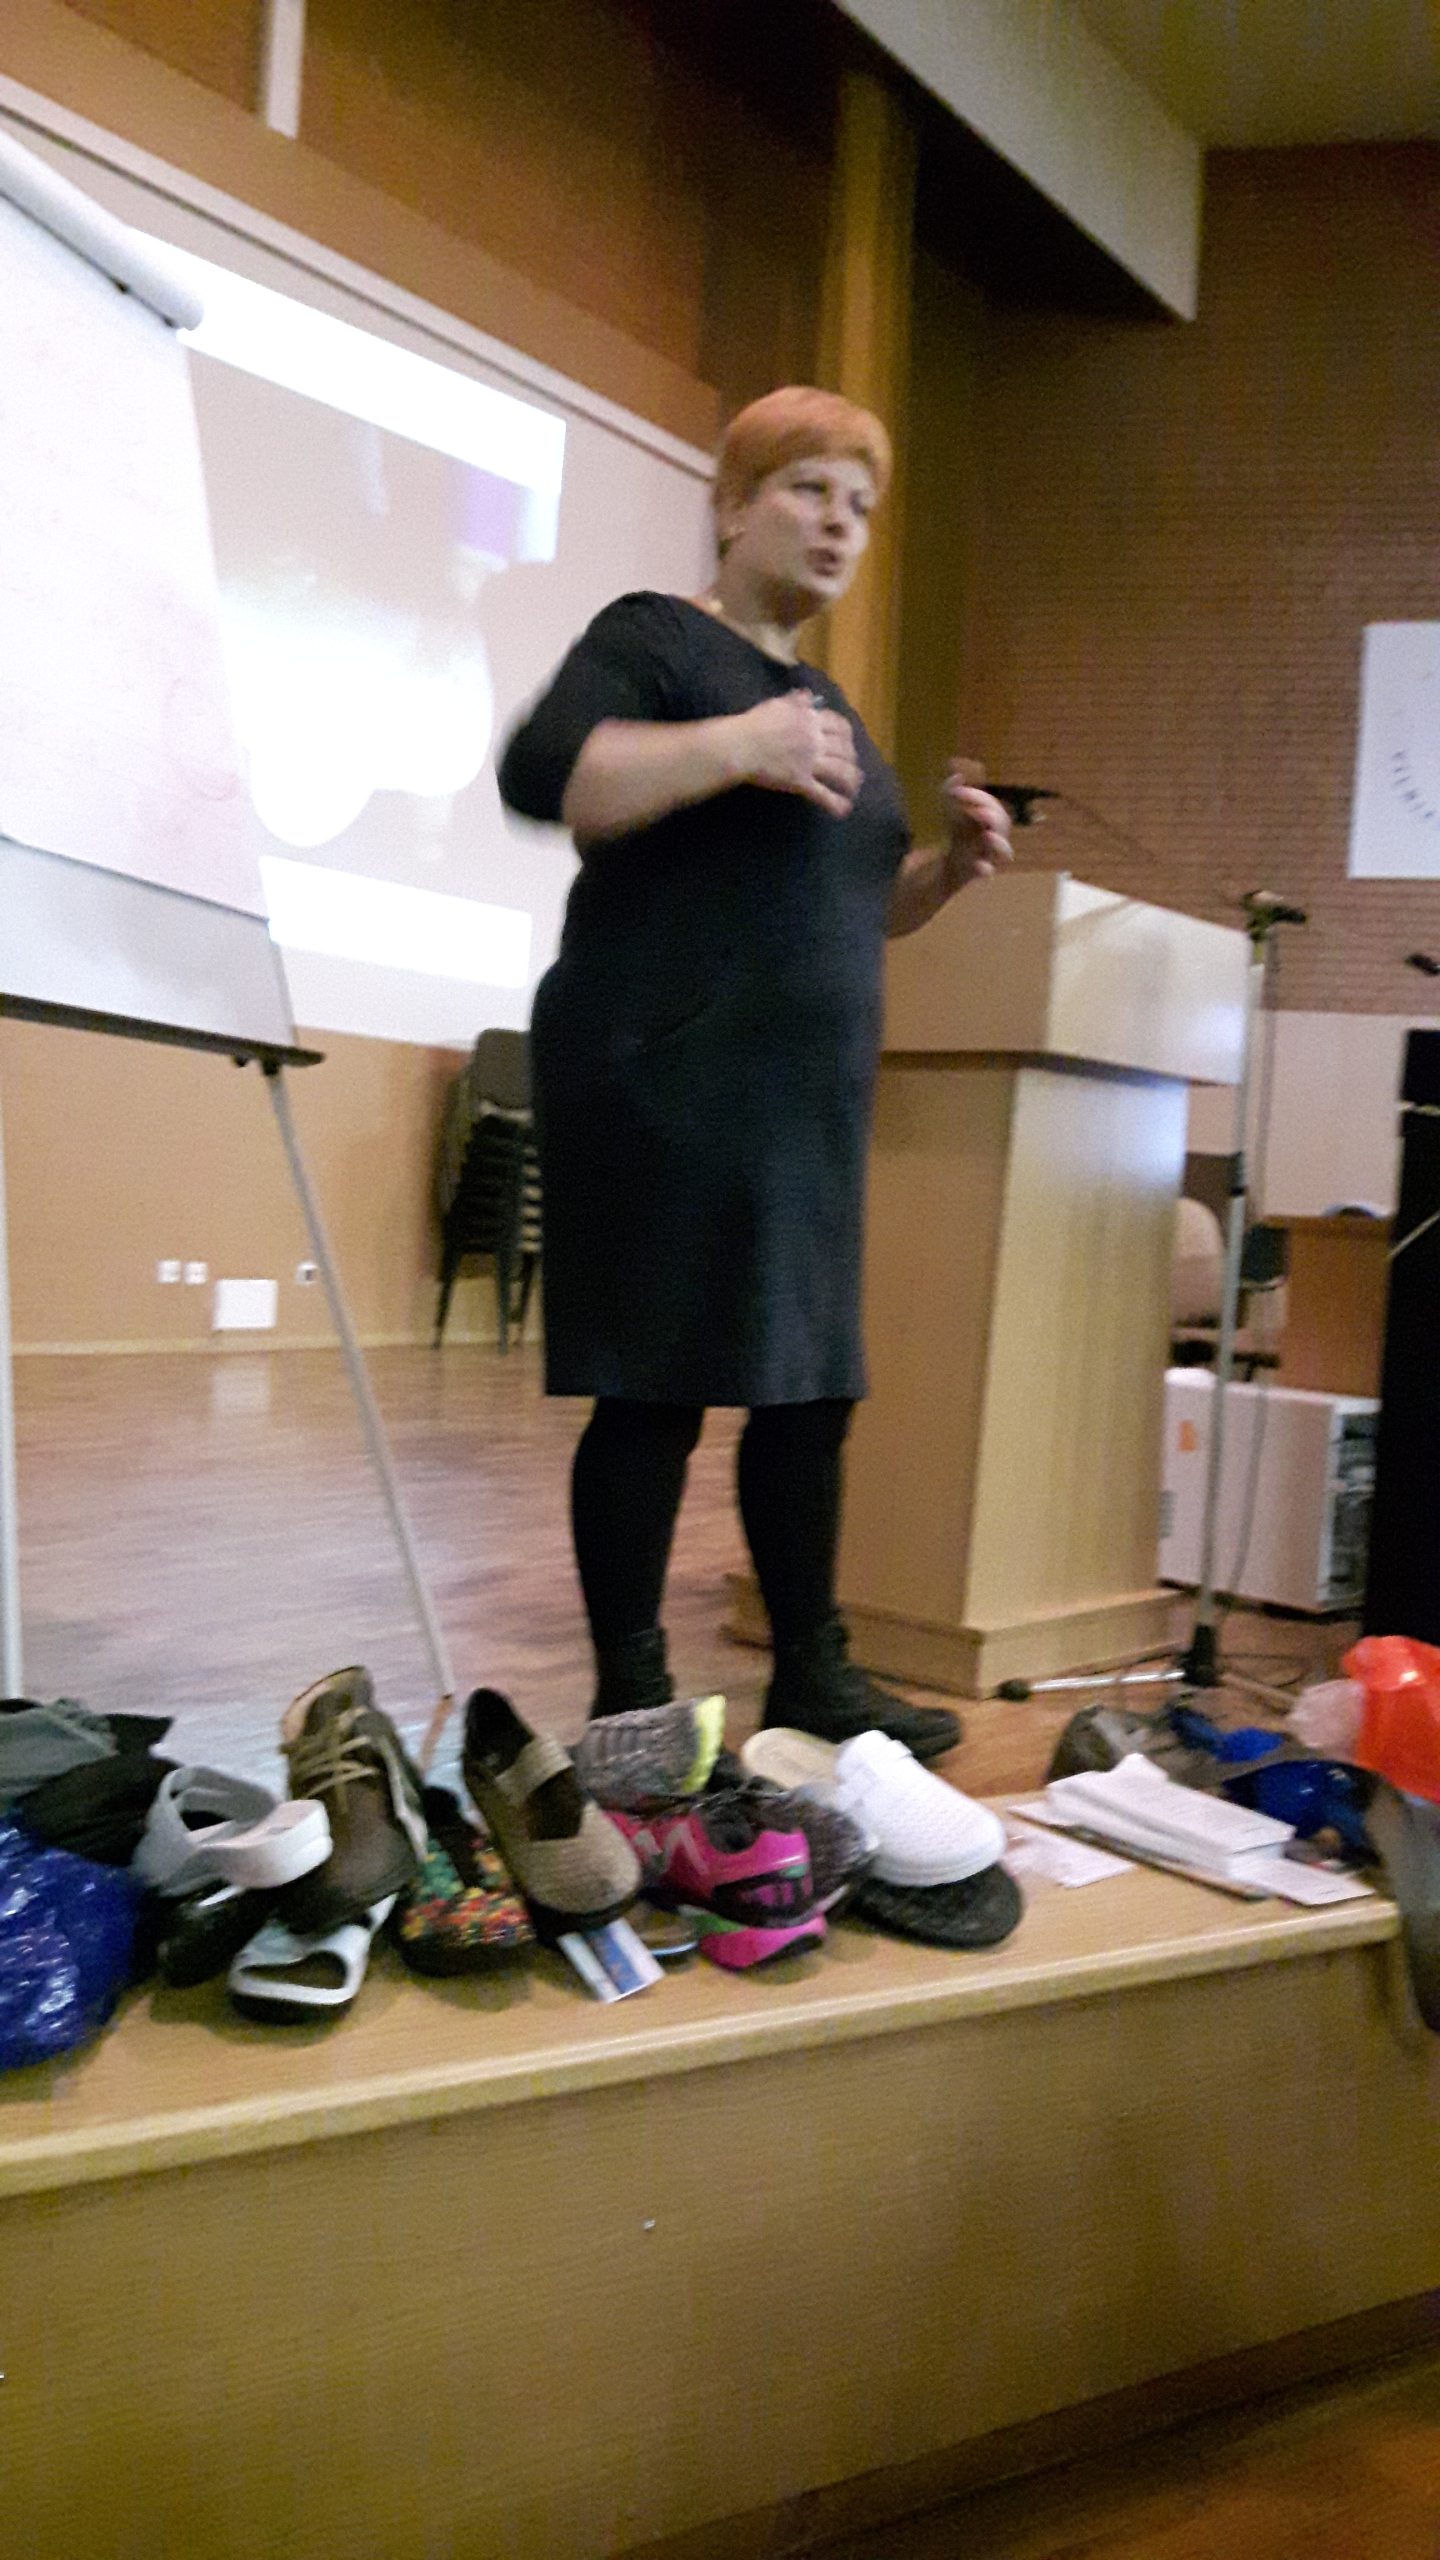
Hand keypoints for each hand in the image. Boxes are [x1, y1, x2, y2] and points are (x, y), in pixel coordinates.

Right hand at [738, 690, 861, 817]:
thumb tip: (809, 695)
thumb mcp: (777, 705)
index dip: (847, 735)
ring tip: (854, 788)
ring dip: (851, 781)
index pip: (839, 726)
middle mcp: (815, 740)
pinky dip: (836, 803)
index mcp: (810, 720)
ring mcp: (809, 762)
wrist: (740, 746)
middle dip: (852, 759)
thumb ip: (796, 701)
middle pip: (844, 750)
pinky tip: (844, 809)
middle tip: (853, 766)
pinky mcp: (801, 782)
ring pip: (840, 772)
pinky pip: (823, 794)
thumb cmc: (754, 724)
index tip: (848, 741)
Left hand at [941, 757, 1012, 889]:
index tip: (957, 791)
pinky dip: (985, 870)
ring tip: (987, 835)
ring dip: (998, 842)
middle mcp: (994, 836)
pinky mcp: (978, 871)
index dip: (977, 796)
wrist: (951, 865)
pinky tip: (981, 868)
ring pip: (1004, 850)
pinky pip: (988, 872)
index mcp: (990, 819)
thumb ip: (950, 791)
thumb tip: (956, 773)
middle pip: (1003, 823)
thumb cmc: (957, 835)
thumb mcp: (950, 810)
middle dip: (990, 814)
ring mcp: (988, 855)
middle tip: (974, 810)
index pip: (991, 804)